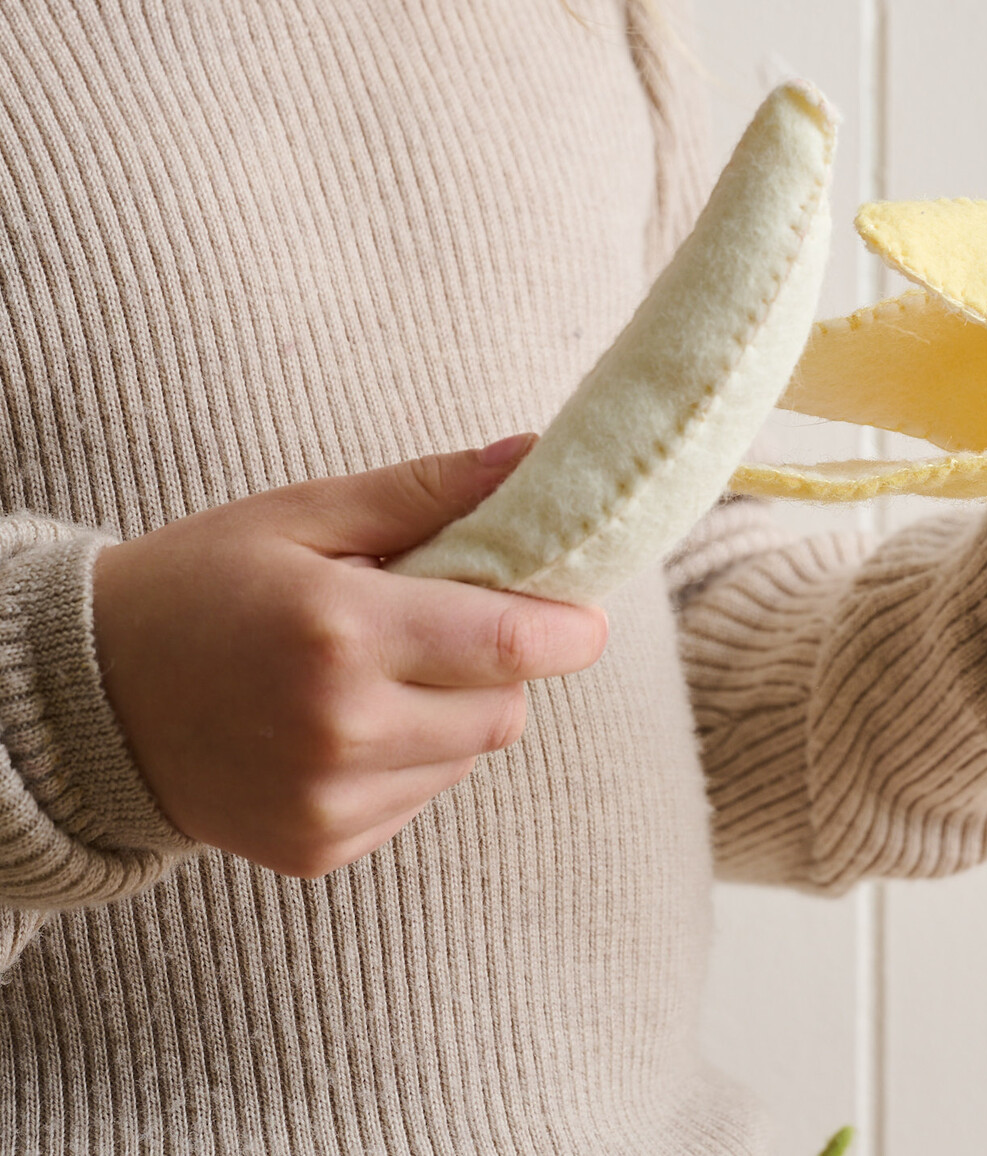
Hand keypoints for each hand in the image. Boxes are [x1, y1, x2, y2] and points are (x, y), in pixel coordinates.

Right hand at [91, 435, 607, 877]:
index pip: (514, 645)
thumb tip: (537, 457)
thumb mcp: (308, 513)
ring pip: (470, 758)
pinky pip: (422, 799)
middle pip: (506, 708)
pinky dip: (410, 759)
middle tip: (437, 622)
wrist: (88, 700)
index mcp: (343, 634)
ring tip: (376, 671)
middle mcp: (341, 733)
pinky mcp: (319, 850)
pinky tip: (344, 724)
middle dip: (498, 663)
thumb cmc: (203, 584)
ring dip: (454, 712)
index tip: (578, 607)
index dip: (568, 626)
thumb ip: (432, 490)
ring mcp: (328, 805)